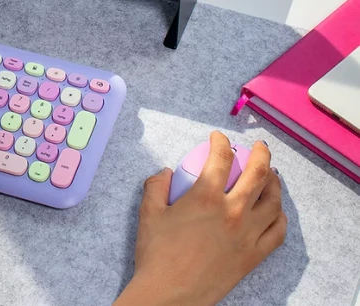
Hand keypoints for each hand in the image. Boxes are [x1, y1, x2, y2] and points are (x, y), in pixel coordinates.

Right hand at [116, 132, 286, 305]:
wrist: (170, 294)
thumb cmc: (157, 253)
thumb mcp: (149, 212)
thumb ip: (156, 185)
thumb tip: (166, 173)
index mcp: (206, 196)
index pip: (221, 158)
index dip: (221, 142)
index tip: (218, 137)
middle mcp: (233, 212)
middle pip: (258, 174)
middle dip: (261, 154)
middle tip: (258, 146)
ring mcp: (248, 235)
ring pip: (273, 201)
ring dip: (274, 182)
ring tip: (271, 174)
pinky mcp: (254, 256)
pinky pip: (278, 232)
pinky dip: (280, 216)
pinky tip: (275, 210)